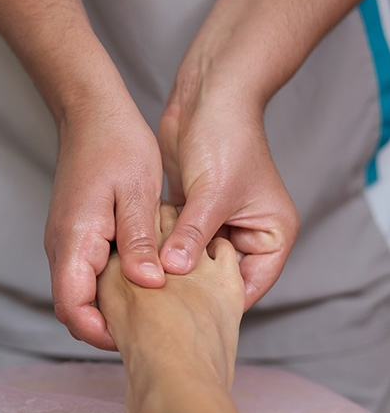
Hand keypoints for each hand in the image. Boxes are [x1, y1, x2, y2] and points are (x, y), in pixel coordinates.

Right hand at [44, 102, 164, 350]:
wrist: (91, 113)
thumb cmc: (116, 145)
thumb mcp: (138, 192)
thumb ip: (139, 241)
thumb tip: (148, 284)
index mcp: (74, 240)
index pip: (72, 308)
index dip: (98, 333)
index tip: (133, 339)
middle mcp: (62, 246)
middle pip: (73, 307)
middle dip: (105, 327)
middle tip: (150, 331)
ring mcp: (65, 241)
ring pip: (79, 292)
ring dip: (107, 308)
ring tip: (151, 310)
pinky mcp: (75, 235)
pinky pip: (85, 273)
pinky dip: (108, 287)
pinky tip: (142, 280)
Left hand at [157, 87, 299, 308]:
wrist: (210, 93)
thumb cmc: (227, 137)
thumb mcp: (212, 194)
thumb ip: (192, 236)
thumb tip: (172, 272)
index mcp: (272, 234)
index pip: (249, 286)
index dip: (220, 305)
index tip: (187, 318)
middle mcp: (248, 232)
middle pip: (219, 278)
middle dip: (192, 290)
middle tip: (159, 310)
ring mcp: (220, 223)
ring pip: (194, 261)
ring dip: (172, 270)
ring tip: (146, 290)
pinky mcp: (194, 212)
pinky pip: (177, 242)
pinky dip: (162, 250)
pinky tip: (139, 265)